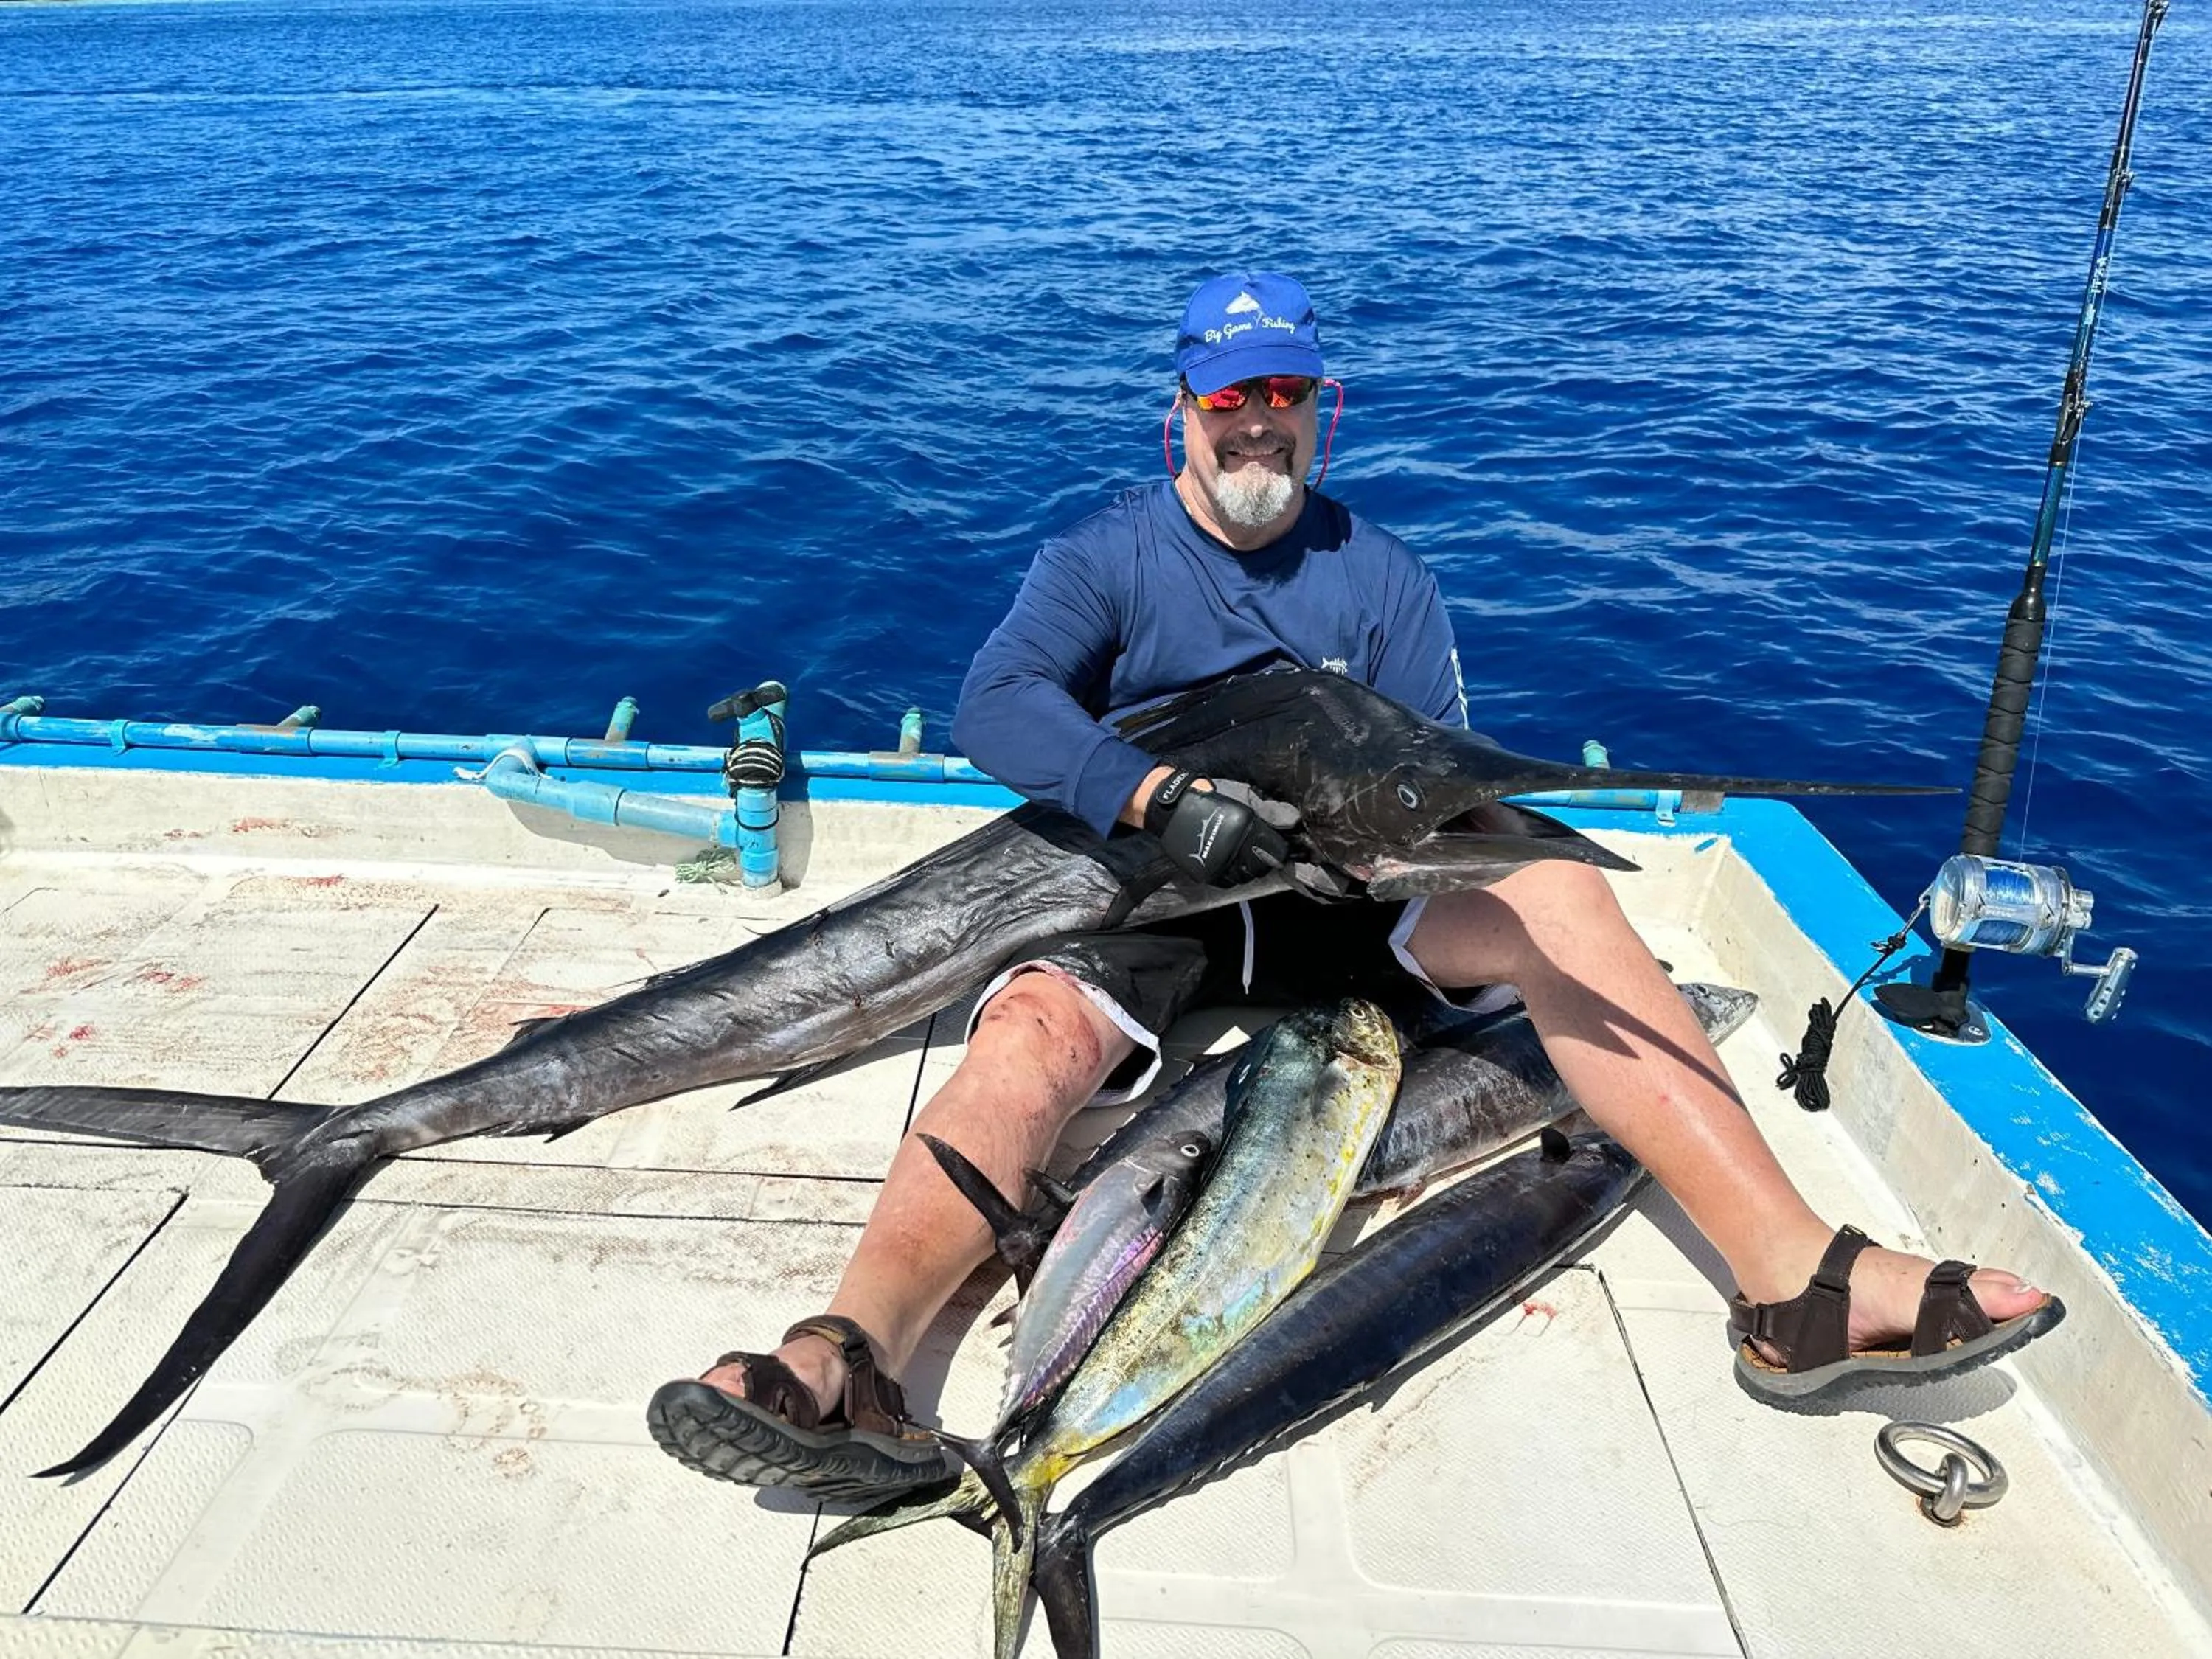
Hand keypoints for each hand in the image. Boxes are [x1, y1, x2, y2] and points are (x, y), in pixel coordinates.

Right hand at [1143, 770, 1296, 887]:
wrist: (1172, 804)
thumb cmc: (1211, 795)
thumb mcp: (1243, 794)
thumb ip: (1270, 809)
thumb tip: (1294, 821)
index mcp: (1247, 829)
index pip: (1275, 852)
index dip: (1278, 848)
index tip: (1273, 844)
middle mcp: (1234, 850)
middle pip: (1262, 868)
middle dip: (1264, 860)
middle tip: (1257, 848)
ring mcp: (1219, 863)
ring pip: (1245, 877)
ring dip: (1248, 869)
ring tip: (1242, 855)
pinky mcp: (1206, 872)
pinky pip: (1227, 882)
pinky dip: (1231, 874)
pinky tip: (1230, 862)